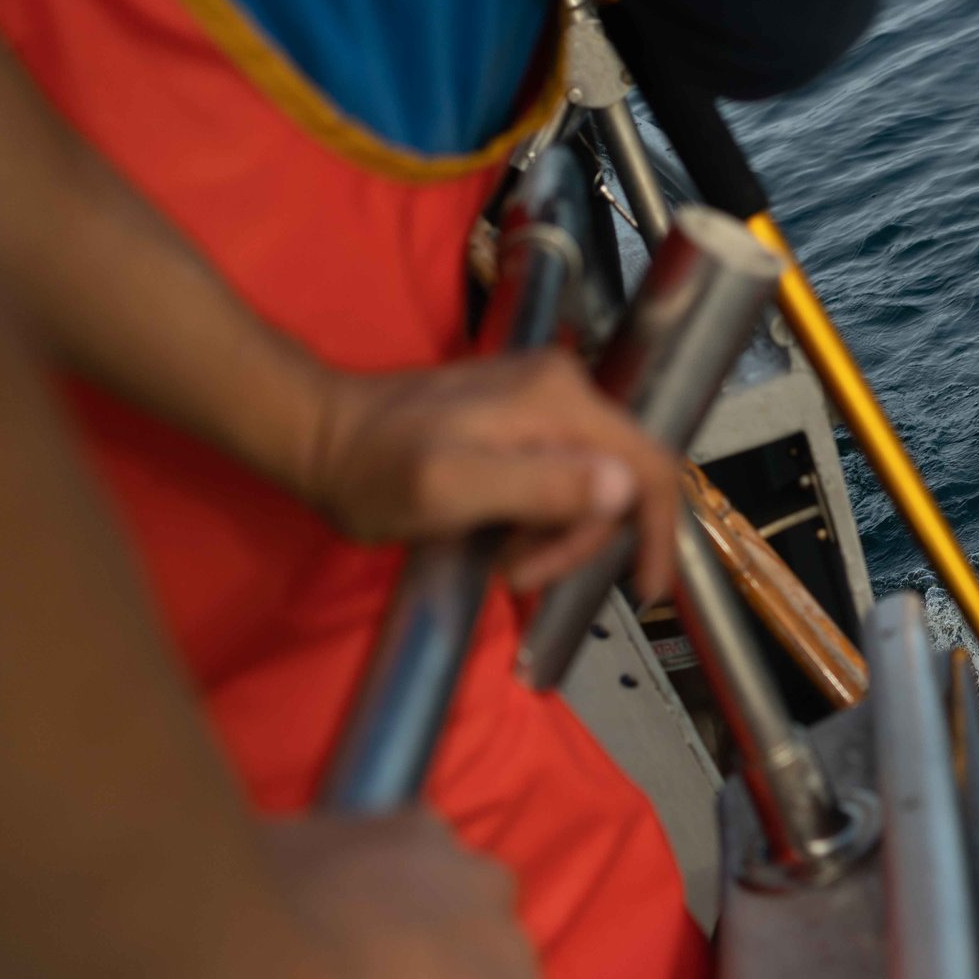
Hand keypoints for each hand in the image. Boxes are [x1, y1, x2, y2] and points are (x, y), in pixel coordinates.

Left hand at [300, 351, 678, 601]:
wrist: (318, 434)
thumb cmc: (374, 471)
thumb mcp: (452, 488)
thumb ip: (539, 485)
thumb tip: (622, 488)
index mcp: (558, 401)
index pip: (649, 466)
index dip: (660, 532)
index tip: (644, 591)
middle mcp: (563, 388)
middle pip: (620, 480)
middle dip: (581, 540)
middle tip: (520, 576)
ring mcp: (543, 398)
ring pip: (594, 482)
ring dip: (559, 534)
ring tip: (503, 559)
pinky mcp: (522, 414)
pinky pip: (565, 474)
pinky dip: (544, 516)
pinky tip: (502, 533)